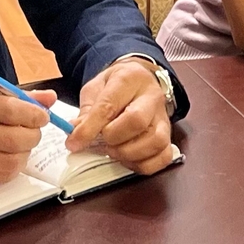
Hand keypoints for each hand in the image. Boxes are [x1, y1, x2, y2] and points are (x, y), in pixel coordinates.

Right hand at [0, 79, 49, 187]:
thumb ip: (14, 95)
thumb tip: (48, 98)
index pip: (11, 111)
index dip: (35, 115)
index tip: (40, 116)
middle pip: (14, 140)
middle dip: (33, 135)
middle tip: (33, 130)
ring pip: (11, 162)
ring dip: (25, 153)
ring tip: (19, 143)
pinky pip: (0, 176)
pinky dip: (11, 166)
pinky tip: (5, 155)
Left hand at [67, 59, 177, 173]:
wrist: (140, 79)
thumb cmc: (116, 85)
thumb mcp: (96, 88)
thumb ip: (86, 110)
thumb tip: (75, 132)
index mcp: (129, 79)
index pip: (109, 106)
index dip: (89, 128)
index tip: (75, 142)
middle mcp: (151, 97)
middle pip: (137, 121)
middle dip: (113, 138)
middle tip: (101, 142)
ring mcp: (163, 117)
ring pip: (155, 141)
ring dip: (129, 153)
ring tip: (114, 151)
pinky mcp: (169, 135)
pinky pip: (164, 156)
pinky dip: (144, 165)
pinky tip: (129, 159)